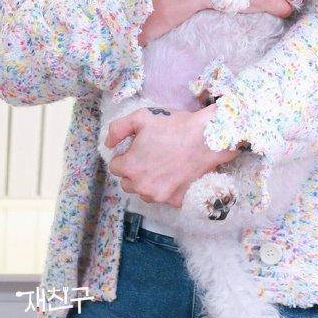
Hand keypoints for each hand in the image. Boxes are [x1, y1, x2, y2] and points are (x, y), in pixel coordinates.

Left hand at [104, 104, 236, 207]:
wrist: (208, 138)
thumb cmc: (175, 126)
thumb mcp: (142, 116)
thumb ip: (118, 129)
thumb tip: (109, 144)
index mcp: (130, 167)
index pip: (115, 166)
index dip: (126, 154)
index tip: (139, 146)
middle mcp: (141, 187)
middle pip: (128, 182)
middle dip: (135, 170)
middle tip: (151, 154)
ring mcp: (159, 196)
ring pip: (145, 191)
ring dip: (149, 181)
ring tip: (164, 163)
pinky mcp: (176, 200)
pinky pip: (164, 196)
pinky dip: (167, 187)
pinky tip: (176, 172)